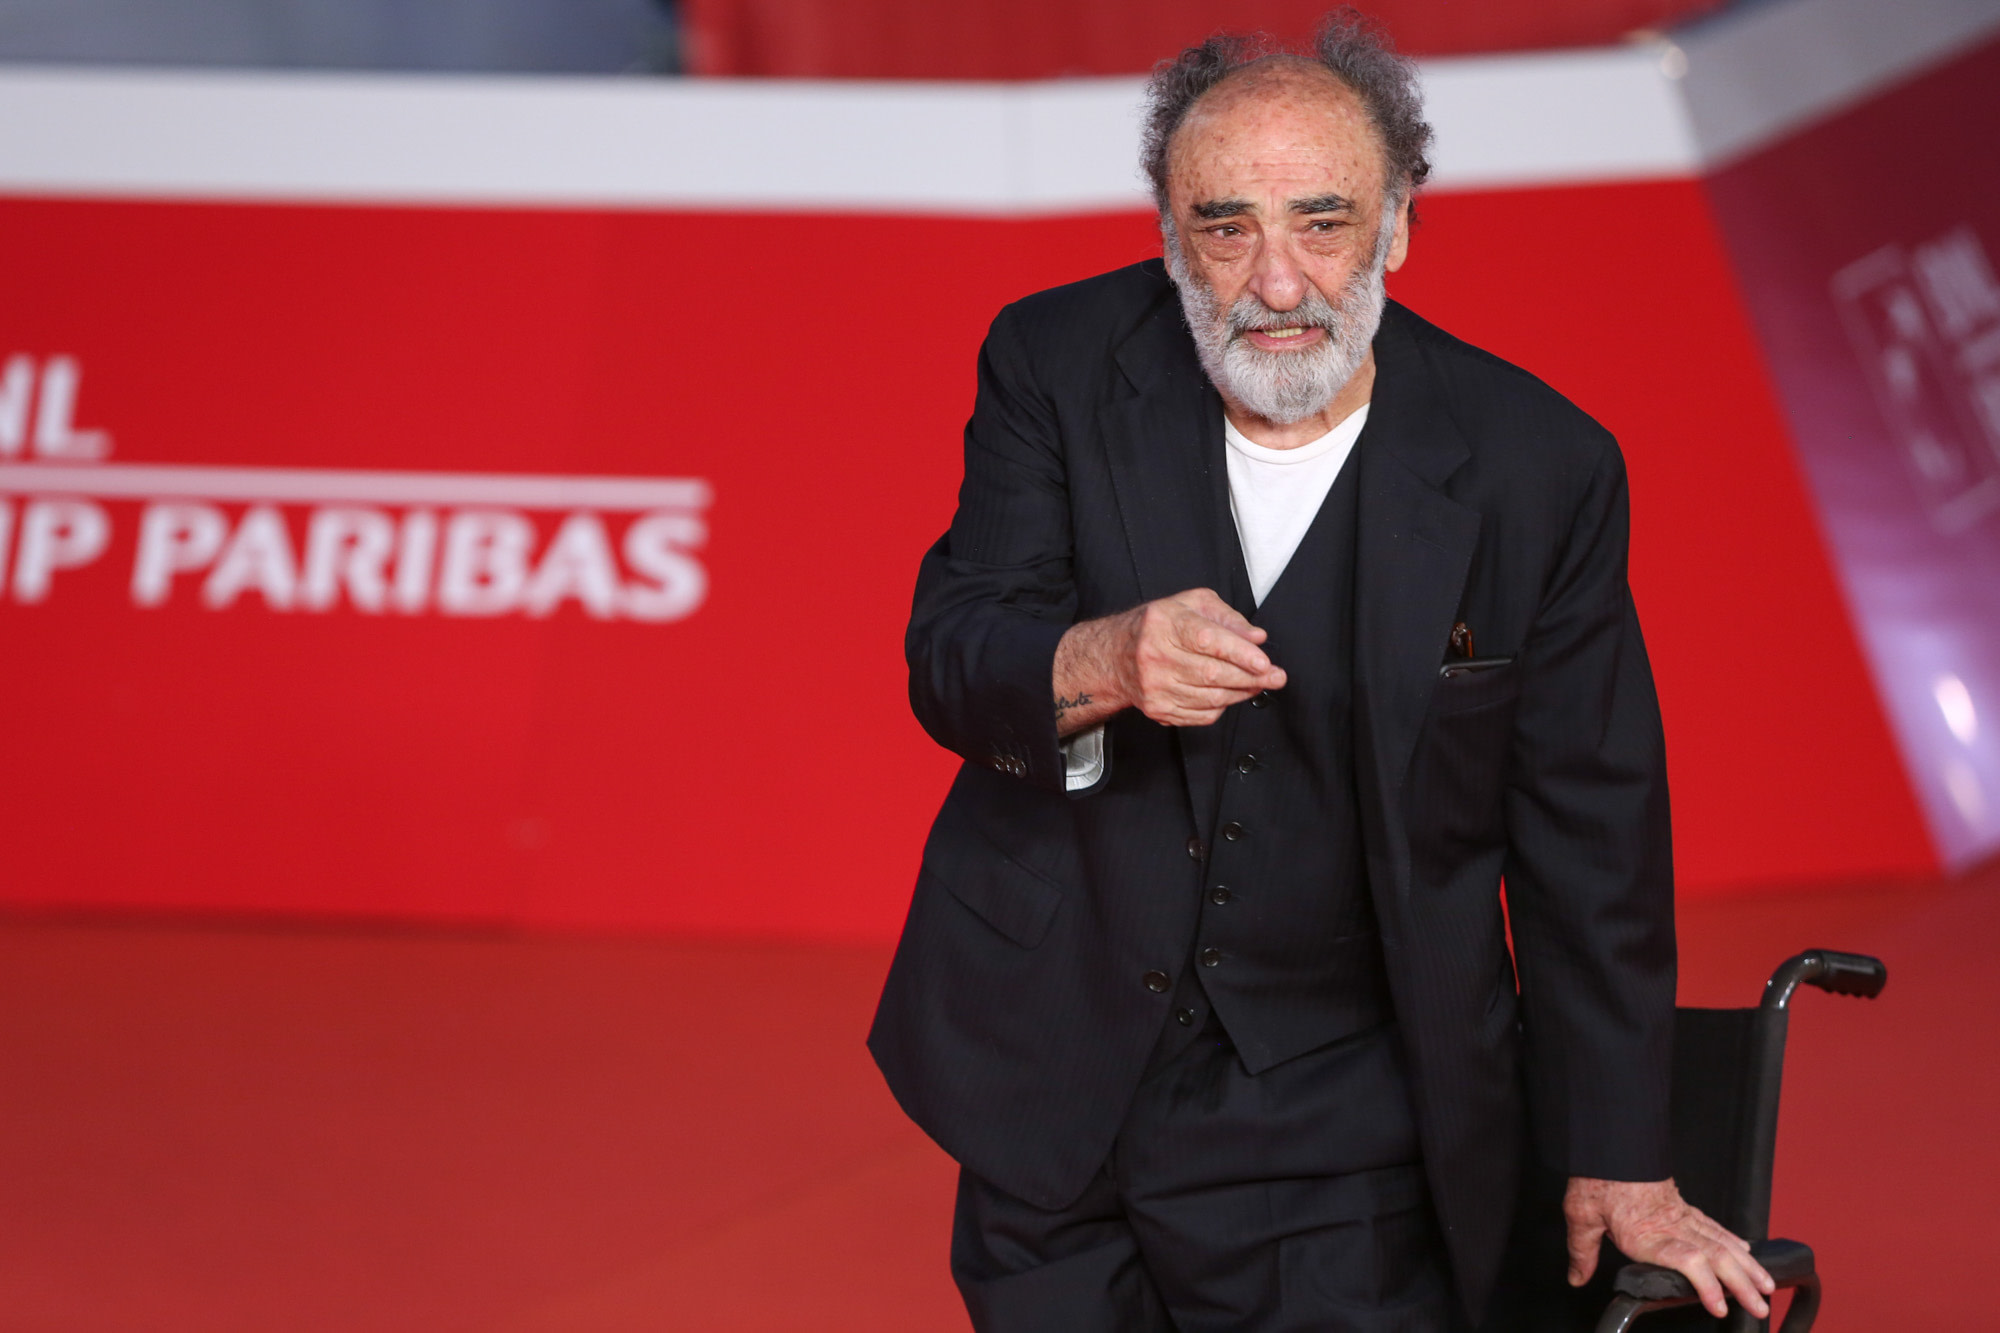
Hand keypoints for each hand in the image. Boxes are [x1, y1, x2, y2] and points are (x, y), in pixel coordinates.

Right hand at [1053, 588, 1285, 732]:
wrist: (1116, 656)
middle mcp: (1155, 656)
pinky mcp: (1158, 709)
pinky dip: (1222, 707)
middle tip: (1276, 677)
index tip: (1264, 662)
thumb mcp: (1191, 604)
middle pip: (1212, 673)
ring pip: (1211, 698)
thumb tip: (1256, 638)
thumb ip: (1227, 617)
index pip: (1207, 640)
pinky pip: (1201, 715)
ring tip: (1257, 684)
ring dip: (1241, 693)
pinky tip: (1228, 694)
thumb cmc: (1158, 626)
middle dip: (1251, 677)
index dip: (1239, 653)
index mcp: (1164, 624)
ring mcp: (1155, 687)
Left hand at [1564, 1177, 1774, 1319]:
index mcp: (1648, 1232)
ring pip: (1723, 1242)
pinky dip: (1735, 1242)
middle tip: (1760, 1306)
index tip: (1721, 1305)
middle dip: (1742, 1284)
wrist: (1611, 1143)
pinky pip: (1715, 1226)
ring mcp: (1682, 1215)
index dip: (1708, 1285)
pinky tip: (1747, 1254)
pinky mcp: (1684, 1206)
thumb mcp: (1581, 1213)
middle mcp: (1672, 1225)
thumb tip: (1576, 1278)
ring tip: (1767, 1286)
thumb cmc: (1598, 1177)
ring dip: (1748, 1266)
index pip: (1688, 1260)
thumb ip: (1582, 1250)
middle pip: (1716, 1256)